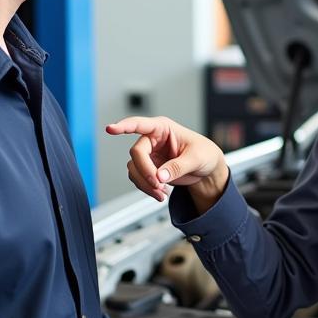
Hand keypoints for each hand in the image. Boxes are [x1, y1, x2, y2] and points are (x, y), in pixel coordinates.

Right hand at [106, 116, 227, 209]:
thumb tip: (160, 176)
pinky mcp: (148, 168)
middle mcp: (152, 139)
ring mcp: (149, 154)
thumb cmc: (204, 154)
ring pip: (134, 168)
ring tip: (162, 192)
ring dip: (145, 183)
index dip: (124, 126)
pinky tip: (161, 193)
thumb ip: (178, 166)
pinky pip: (138, 178)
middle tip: (158, 184)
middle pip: (136, 153)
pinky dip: (147, 188)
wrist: (206, 170)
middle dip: (145, 171)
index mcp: (163, 128)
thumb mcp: (196, 159)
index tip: (111, 129)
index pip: (140, 124)